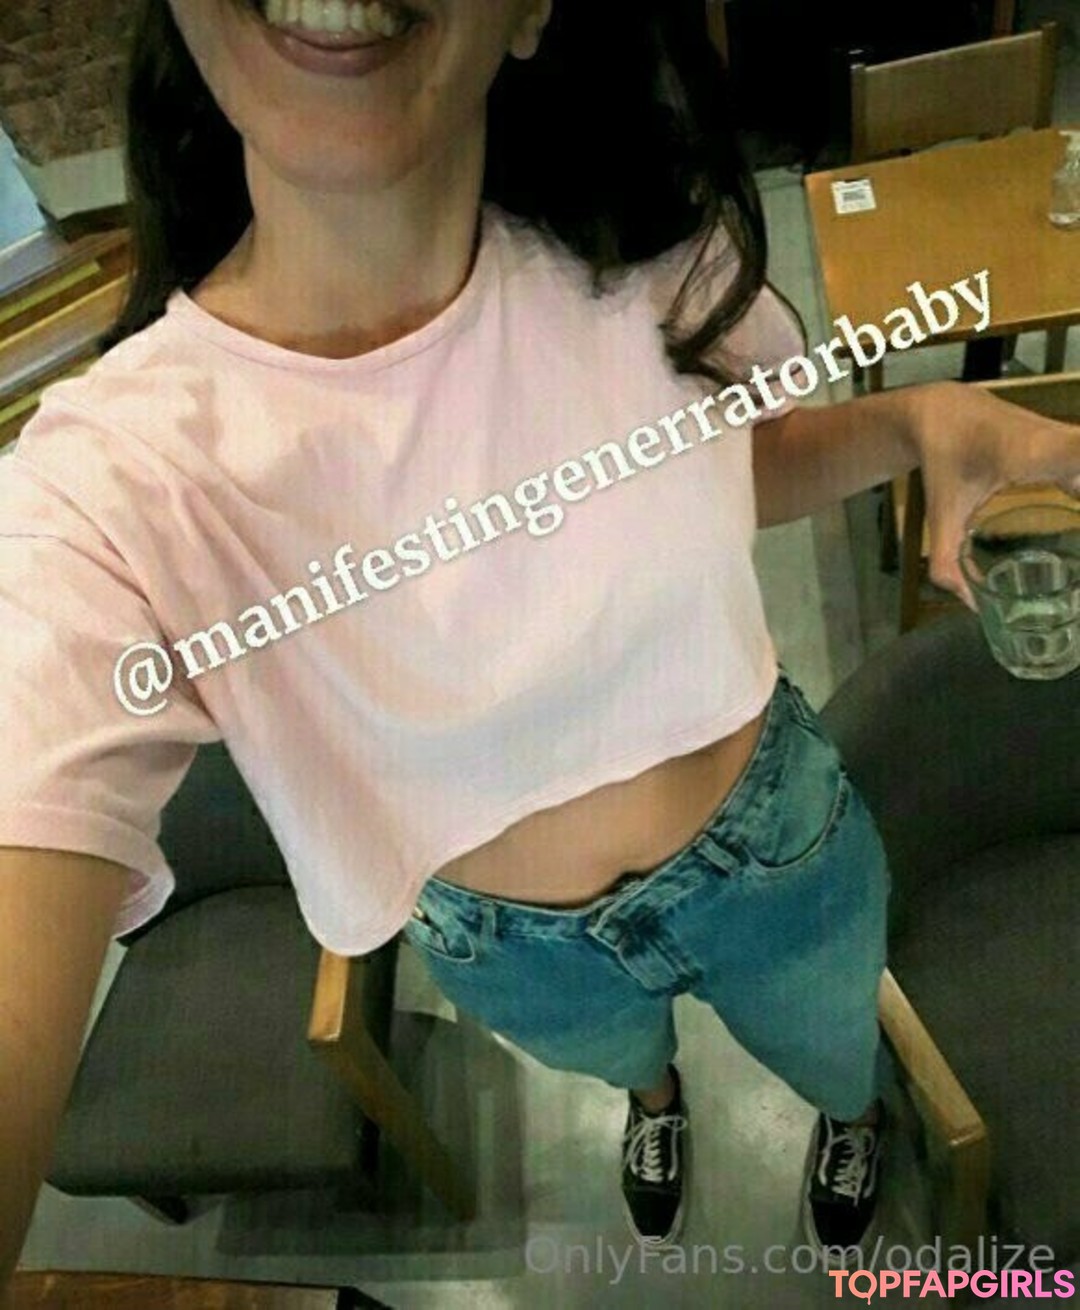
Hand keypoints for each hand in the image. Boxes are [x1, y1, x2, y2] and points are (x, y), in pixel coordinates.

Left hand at [907, 381, 1079, 608]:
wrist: (943, 410)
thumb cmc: (945, 460)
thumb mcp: (943, 514)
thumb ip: (948, 562)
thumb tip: (970, 604)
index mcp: (1033, 452)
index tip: (1079, 495)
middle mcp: (1061, 439)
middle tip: (1077, 548)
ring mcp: (1070, 438)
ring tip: (1075, 539)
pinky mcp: (1072, 443)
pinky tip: (1074, 506)